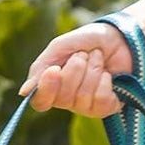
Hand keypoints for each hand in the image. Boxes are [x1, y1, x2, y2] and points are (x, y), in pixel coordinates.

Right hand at [19, 23, 133, 117]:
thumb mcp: (61, 47)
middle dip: (75, 69)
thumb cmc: (89, 41)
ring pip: (83, 97)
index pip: (41, 101)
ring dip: (92, 70)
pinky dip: (105, 80)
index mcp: (54, 87)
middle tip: (83, 56)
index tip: (55, 71)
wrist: (120, 36)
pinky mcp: (106, 108)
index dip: (47, 89)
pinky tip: (109, 75)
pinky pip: (100, 100)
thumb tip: (24, 92)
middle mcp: (68, 101)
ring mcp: (87, 106)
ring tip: (98, 60)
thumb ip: (42, 67)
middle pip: (63, 97)